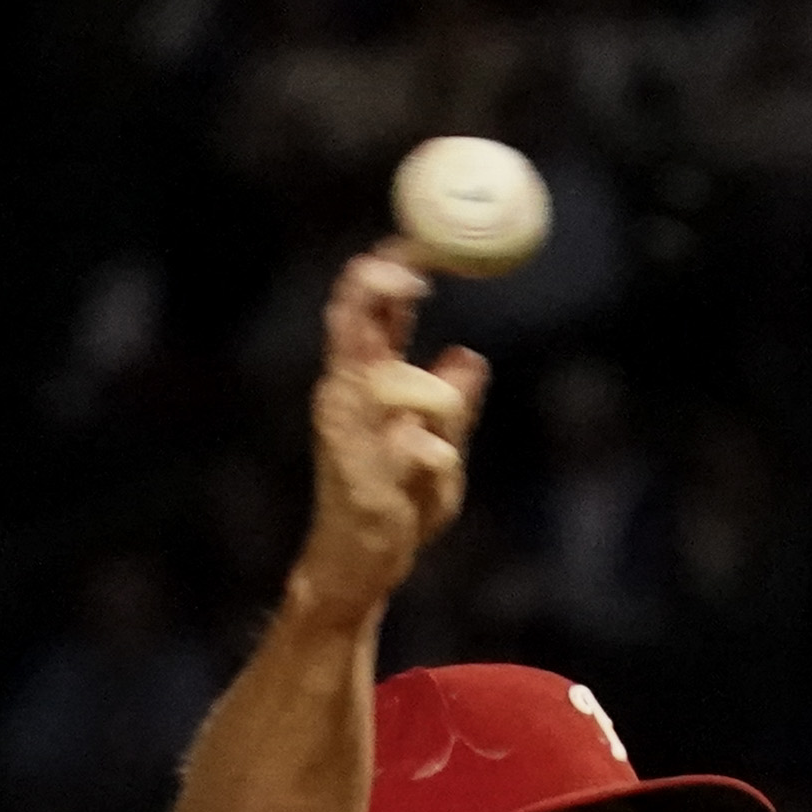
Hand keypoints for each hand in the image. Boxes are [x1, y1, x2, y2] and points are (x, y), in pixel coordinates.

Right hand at [293, 248, 484, 615]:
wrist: (358, 568)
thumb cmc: (394, 505)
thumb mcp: (435, 442)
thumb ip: (450, 403)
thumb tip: (468, 358)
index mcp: (357, 385)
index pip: (363, 311)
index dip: (387, 269)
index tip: (422, 243)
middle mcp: (342, 400)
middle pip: (349, 322)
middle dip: (378, 287)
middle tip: (418, 272)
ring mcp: (348, 436)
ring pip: (392, 385)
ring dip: (431, 399)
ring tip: (441, 436)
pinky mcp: (362, 476)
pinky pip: (411, 446)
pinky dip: (433, 454)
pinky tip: (431, 472)